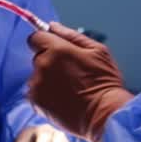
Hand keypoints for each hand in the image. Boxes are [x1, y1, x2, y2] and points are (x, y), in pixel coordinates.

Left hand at [27, 23, 132, 141]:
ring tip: (68, 90)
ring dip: (47, 80)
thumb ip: (71, 35)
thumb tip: (52, 25)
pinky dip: (45, 95)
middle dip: (49, 62)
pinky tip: (62, 100)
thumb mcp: (97, 51)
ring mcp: (37, 84)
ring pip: (37, 76)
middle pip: (37, 57)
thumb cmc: (105, 82)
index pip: (35, 37)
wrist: (104, 116)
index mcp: (57, 49)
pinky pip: (35, 93)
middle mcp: (43, 64)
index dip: (45, 42)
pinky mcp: (36, 101)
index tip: (54, 50)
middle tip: (70, 74)